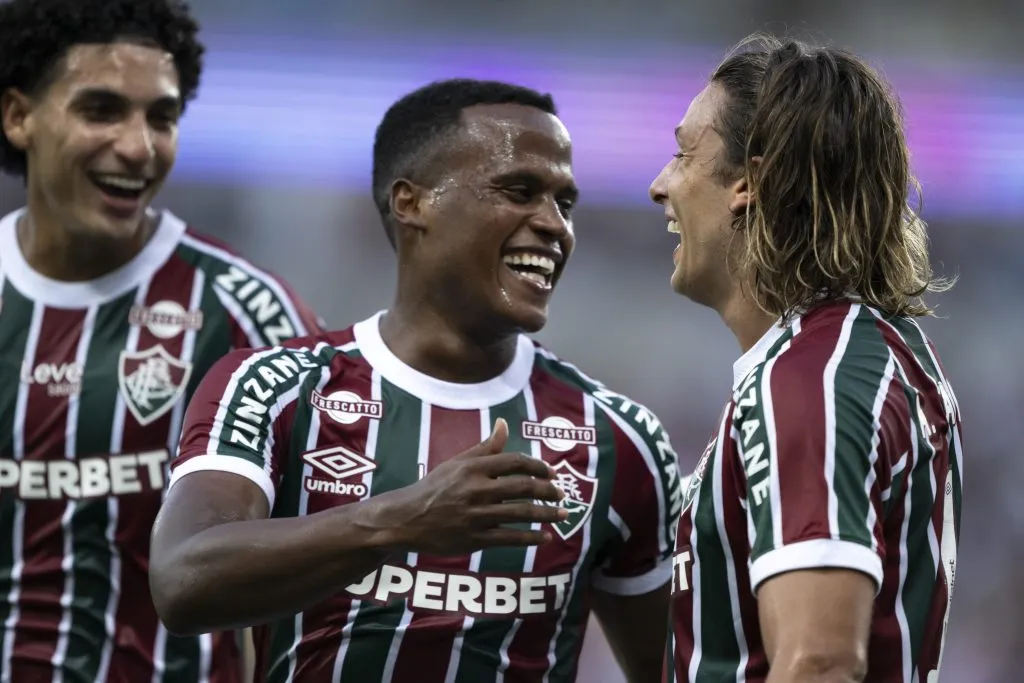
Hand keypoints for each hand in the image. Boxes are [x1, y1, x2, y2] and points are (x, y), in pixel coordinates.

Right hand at [377, 418, 567, 553]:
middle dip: (547, 491)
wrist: (407, 518)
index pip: (514, 462)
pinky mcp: (475, 538)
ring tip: (563, 515)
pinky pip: (510, 538)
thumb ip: (484, 447)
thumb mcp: (457, 463)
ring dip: (546, 514)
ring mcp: (476, 515)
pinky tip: (545, 537)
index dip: (537, 467)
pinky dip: (531, 538)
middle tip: (561, 494)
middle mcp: (477, 490)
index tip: (550, 473)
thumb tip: (504, 423)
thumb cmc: (434, 487)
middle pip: (523, 487)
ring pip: (521, 513)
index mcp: (473, 468)